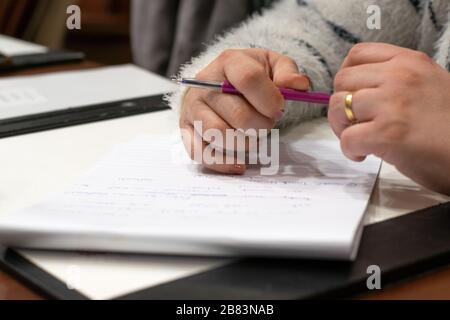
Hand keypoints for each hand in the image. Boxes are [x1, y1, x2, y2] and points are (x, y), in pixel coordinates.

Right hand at [180, 48, 309, 173]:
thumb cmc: (248, 77)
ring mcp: (193, 108)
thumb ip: (287, 72)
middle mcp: (205, 85)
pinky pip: (201, 154)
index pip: (249, 79)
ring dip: (245, 143)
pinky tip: (240, 164)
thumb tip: (299, 85)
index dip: (270, 98)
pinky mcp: (186, 130)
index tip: (279, 109)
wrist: (218, 84)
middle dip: (262, 126)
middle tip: (267, 123)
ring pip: (220, 135)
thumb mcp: (270, 64)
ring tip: (252, 137)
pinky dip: (224, 163)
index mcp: (228, 62)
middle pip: (239, 115)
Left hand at [329, 43, 449, 194]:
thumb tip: (355, 93)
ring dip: (341, 127)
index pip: (358, 54)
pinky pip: (347, 138)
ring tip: (359, 139)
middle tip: (352, 124)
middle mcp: (399, 76)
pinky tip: (364, 155)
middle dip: (341, 104)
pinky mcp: (387, 133)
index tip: (351, 95)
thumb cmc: (448, 126)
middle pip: (342, 80)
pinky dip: (350, 150)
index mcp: (410, 61)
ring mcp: (392, 103)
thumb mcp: (427, 85)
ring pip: (338, 106)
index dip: (347, 77)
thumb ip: (394, 81)